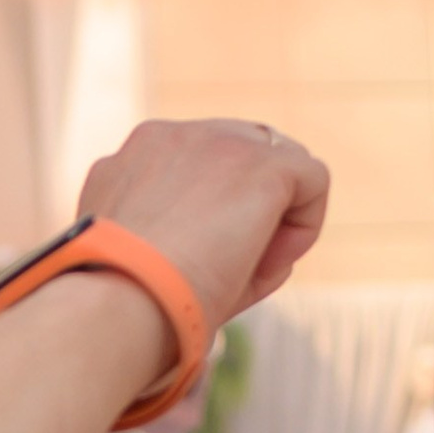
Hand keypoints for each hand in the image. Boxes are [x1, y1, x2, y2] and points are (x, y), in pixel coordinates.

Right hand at [76, 118, 327, 331]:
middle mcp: (174, 135)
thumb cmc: (127, 295)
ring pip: (279, 165)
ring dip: (275, 217)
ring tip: (250, 268)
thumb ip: (191, 235)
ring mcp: (220, 142)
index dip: (214, 208)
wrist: (122, 297)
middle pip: (243, 153)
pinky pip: (311, 180)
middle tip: (233, 265)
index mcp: (138, 152)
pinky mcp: (262, 165)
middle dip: (249, 203)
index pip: (200, 161)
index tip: (199, 258)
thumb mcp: (149, 257)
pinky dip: (304, 224)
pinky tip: (271, 262)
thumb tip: (269, 248)